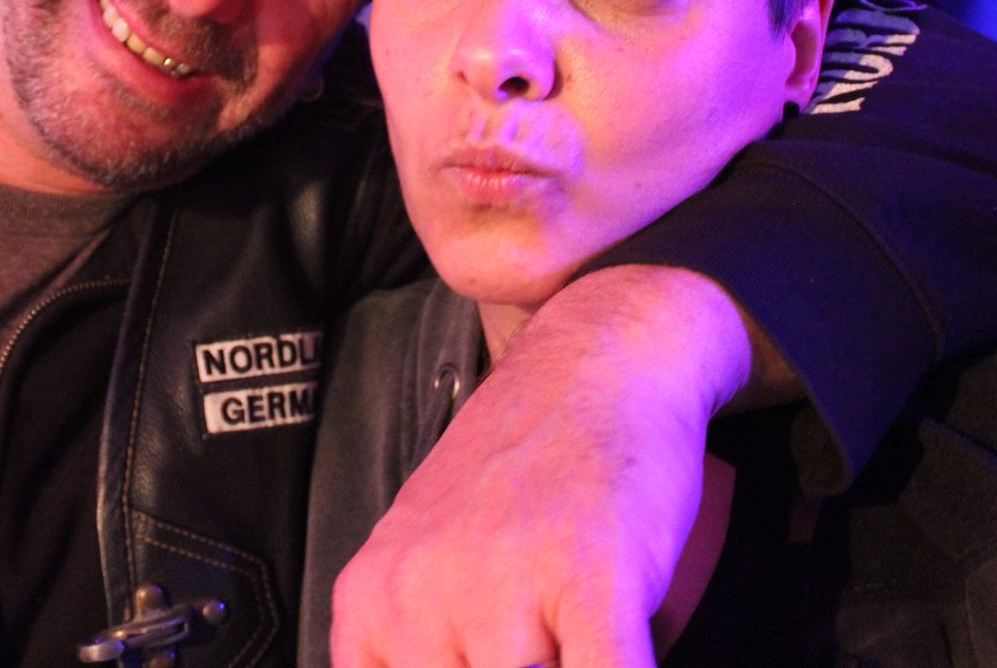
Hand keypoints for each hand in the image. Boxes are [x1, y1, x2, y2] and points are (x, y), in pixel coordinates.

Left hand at [328, 266, 752, 667]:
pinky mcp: (591, 579)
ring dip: (562, 664)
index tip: (479, 652)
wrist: (599, 359)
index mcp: (372, 598)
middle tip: (542, 636)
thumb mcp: (431, 554)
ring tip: (576, 631)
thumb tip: (447, 662)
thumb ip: (421, 637)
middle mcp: (419, 594)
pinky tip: (624, 651)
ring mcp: (502, 583)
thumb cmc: (527, 467)